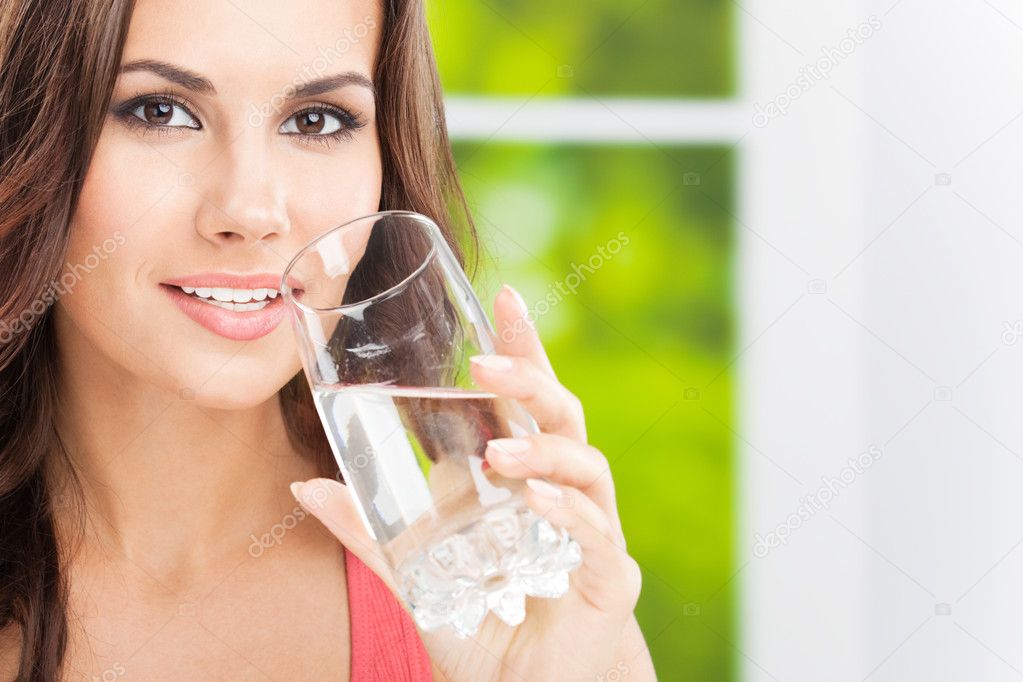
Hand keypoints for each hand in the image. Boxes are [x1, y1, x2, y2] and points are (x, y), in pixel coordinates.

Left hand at [290, 284, 656, 681]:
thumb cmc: (479, 624)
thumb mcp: (415, 573)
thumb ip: (368, 531)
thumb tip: (305, 486)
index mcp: (523, 479)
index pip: (528, 402)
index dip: (524, 348)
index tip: (504, 294)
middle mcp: (562, 492)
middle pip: (562, 417)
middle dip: (531, 382)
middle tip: (486, 365)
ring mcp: (591, 531)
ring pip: (586, 466)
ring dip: (543, 452)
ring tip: (499, 455)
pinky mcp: (610, 577)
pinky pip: (598, 532)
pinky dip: (567, 511)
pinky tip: (533, 500)